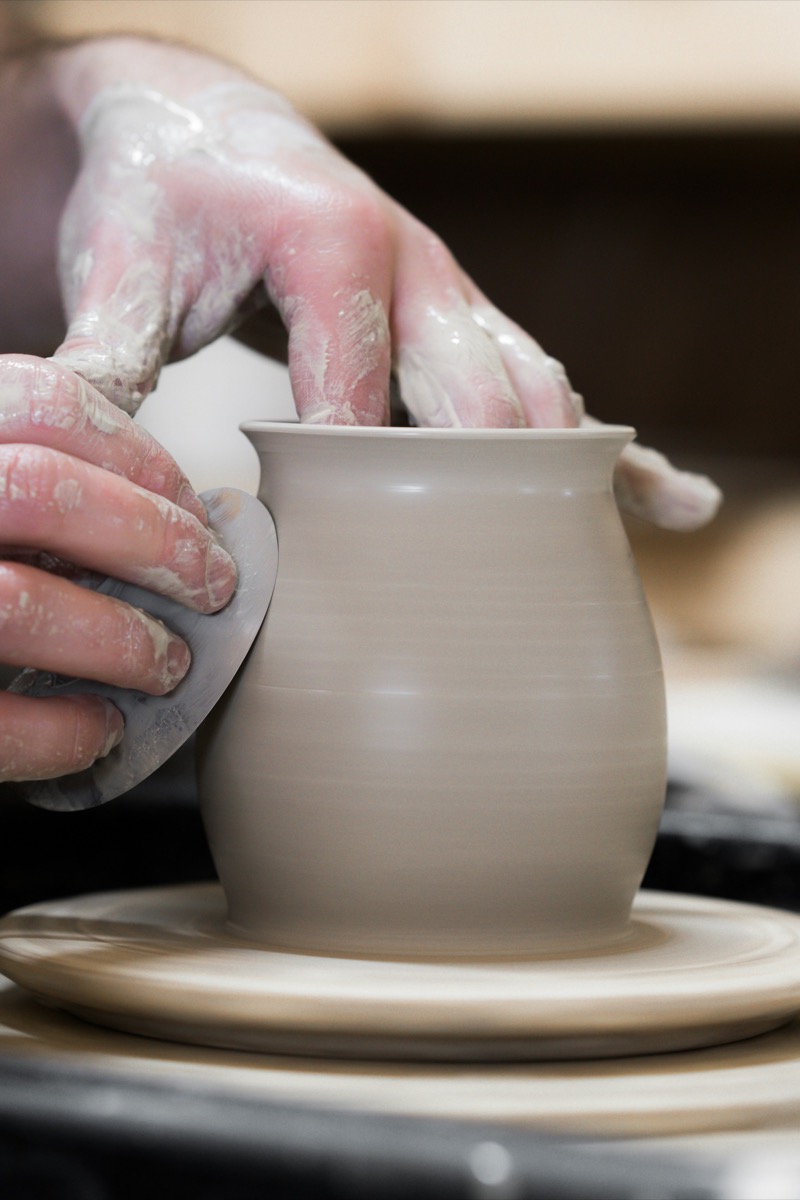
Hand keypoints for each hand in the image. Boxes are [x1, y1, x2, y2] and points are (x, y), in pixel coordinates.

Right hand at [0, 355, 236, 781]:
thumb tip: (171, 510)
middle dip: (154, 541)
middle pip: (39, 491)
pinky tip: (99, 728)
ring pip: (14, 603)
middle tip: (210, 587)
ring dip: (119, 640)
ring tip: (165, 664)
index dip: (139, 455)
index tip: (190, 507)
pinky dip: (60, 732)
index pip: (42, 403)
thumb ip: (38, 470)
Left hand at [42, 38, 718, 531]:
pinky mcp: (466, 322)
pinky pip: (554, 387)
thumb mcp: (121, 267)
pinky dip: (616, 451)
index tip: (336, 569)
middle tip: (471, 588)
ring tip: (594, 566)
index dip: (349, 489)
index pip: (357, 397)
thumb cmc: (160, 197)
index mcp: (333, 245)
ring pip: (534, 394)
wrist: (201, 127)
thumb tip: (89, 466)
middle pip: (479, 400)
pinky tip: (672, 502)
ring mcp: (454, 296)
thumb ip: (106, 359)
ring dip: (563, 477)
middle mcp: (418, 267)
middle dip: (476, 495)